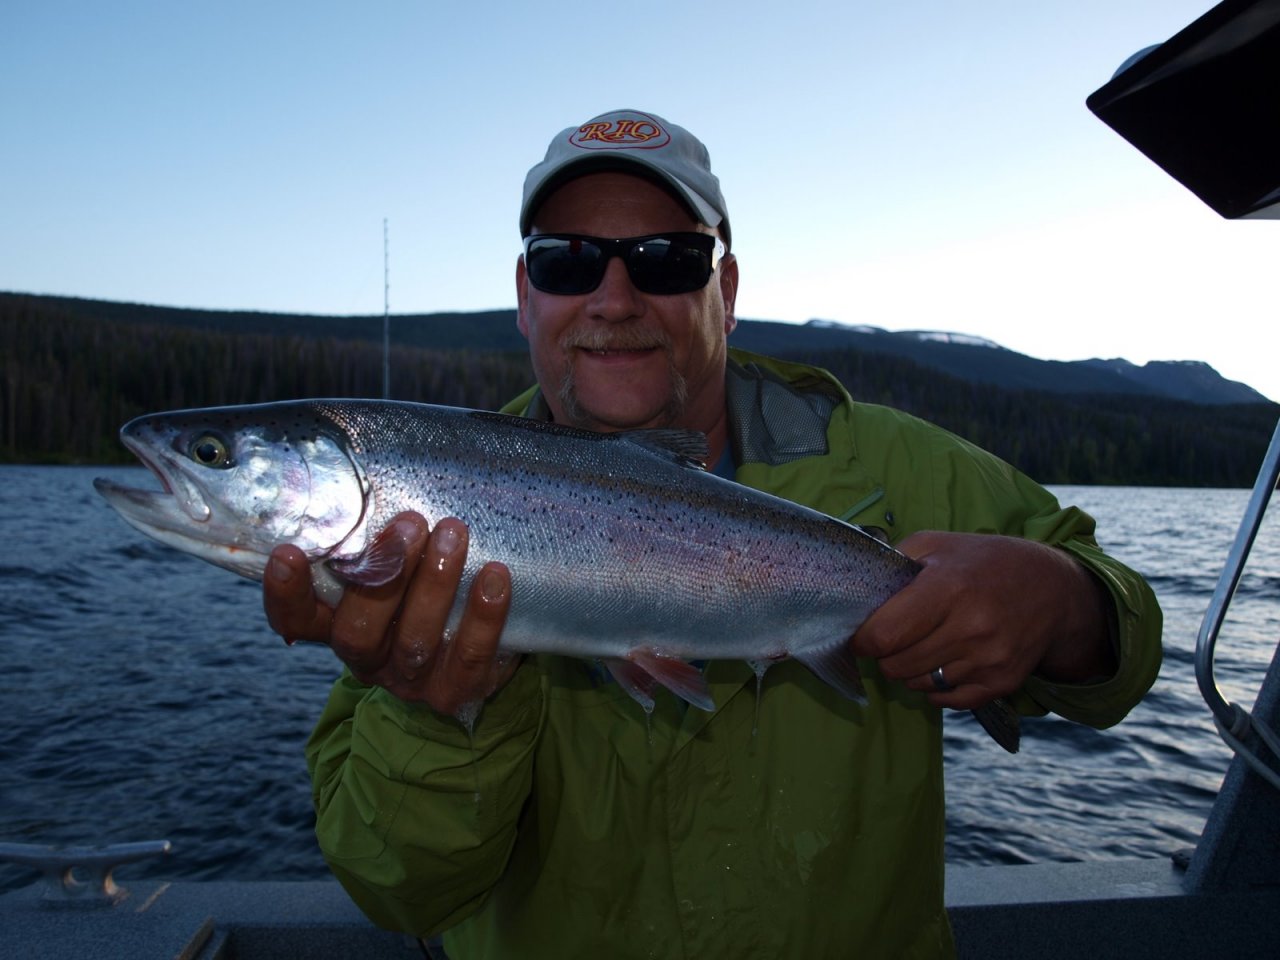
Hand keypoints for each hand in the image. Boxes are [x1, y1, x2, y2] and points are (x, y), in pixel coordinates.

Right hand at [262, 512, 519, 712]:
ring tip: (453, 532)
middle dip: (384, 574)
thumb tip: (375, 476)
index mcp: (339, 626)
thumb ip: (377, 544)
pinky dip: (484, 614)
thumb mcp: (394, 571)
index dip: (286, 593)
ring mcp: (413, 680)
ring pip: (415, 641)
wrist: (480, 654)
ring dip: (434, 584)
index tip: (288, 552)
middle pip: (357, 632)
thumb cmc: (425, 592)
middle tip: (410, 523)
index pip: (297, 618)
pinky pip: (470, 655)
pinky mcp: (460, 691)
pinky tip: (495, 575)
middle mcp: (369, 658)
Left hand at [851, 531, 1114, 709]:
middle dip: (885, 655)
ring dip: (910, 670)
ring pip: (918, 685)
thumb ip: (893, 564)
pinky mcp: (1001, 683)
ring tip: (923, 643)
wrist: (1053, 590)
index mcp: (948, 588)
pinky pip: (946, 701)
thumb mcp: (937, 545)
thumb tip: (854, 592)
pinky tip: (944, 660)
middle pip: (896, 666)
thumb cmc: (985, 563)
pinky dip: (935, 687)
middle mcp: (971, 628)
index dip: (862, 639)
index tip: (862, 633)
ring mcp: (989, 659)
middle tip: (893, 638)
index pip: (883, 635)